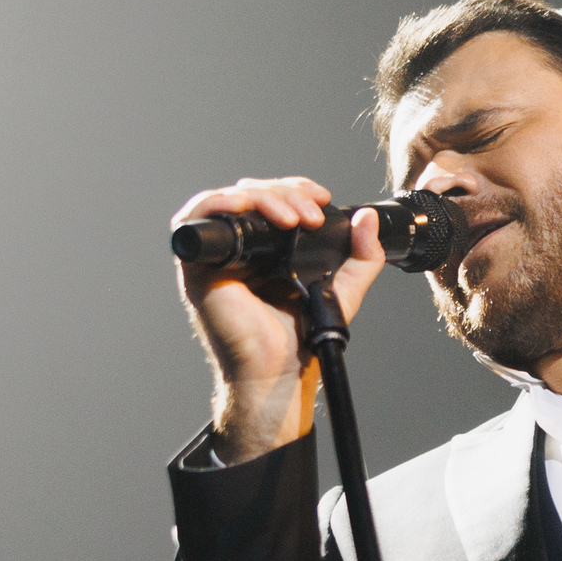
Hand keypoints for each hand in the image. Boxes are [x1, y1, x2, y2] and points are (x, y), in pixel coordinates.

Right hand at [171, 177, 385, 461]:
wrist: (281, 371)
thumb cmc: (301, 337)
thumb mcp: (343, 288)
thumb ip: (362, 256)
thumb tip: (368, 219)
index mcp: (266, 248)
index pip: (272, 199)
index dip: (295, 188)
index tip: (322, 199)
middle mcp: (239, 249)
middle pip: (250, 192)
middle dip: (284, 193)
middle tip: (311, 214)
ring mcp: (216, 257)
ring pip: (226, 200)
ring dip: (259, 196)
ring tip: (289, 215)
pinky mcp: (198, 269)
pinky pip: (193, 222)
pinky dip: (218, 205)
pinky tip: (247, 207)